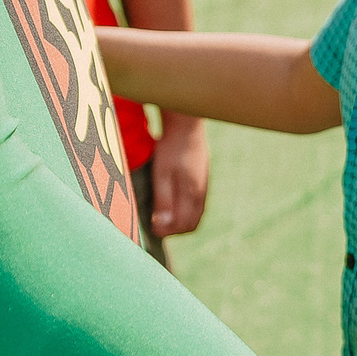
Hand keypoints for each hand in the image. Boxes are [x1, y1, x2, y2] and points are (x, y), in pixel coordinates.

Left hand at [149, 117, 208, 237]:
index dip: (167, 231)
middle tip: (157, 226)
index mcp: (191, 194)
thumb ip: (163, 200)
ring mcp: (204, 185)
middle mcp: (201, 192)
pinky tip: (174, 203)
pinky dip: (186, 209)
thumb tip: (162, 225)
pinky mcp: (203, 178)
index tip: (152, 228)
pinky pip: (197, 203)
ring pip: (196, 214)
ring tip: (163, 217)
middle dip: (175, 230)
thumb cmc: (171, 148)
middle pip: (192, 223)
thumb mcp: (161, 174)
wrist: (186, 123)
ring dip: (181, 220)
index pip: (183, 225)